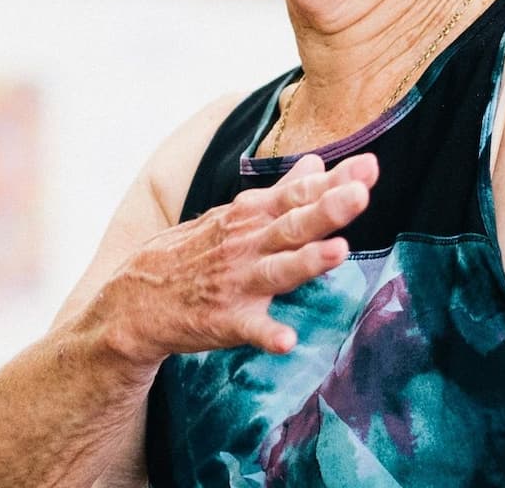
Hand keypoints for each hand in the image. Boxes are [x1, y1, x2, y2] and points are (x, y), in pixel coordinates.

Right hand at [99, 153, 376, 360]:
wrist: (135, 300)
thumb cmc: (196, 252)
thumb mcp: (235, 215)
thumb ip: (283, 193)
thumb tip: (318, 163)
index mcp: (254, 217)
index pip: (299, 194)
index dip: (334, 181)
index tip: (369, 166)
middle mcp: (249, 245)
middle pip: (294, 225)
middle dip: (328, 209)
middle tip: (360, 194)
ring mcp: (237, 282)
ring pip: (278, 270)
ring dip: (308, 262)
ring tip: (338, 252)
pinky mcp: (225, 321)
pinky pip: (251, 330)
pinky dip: (268, 335)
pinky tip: (288, 341)